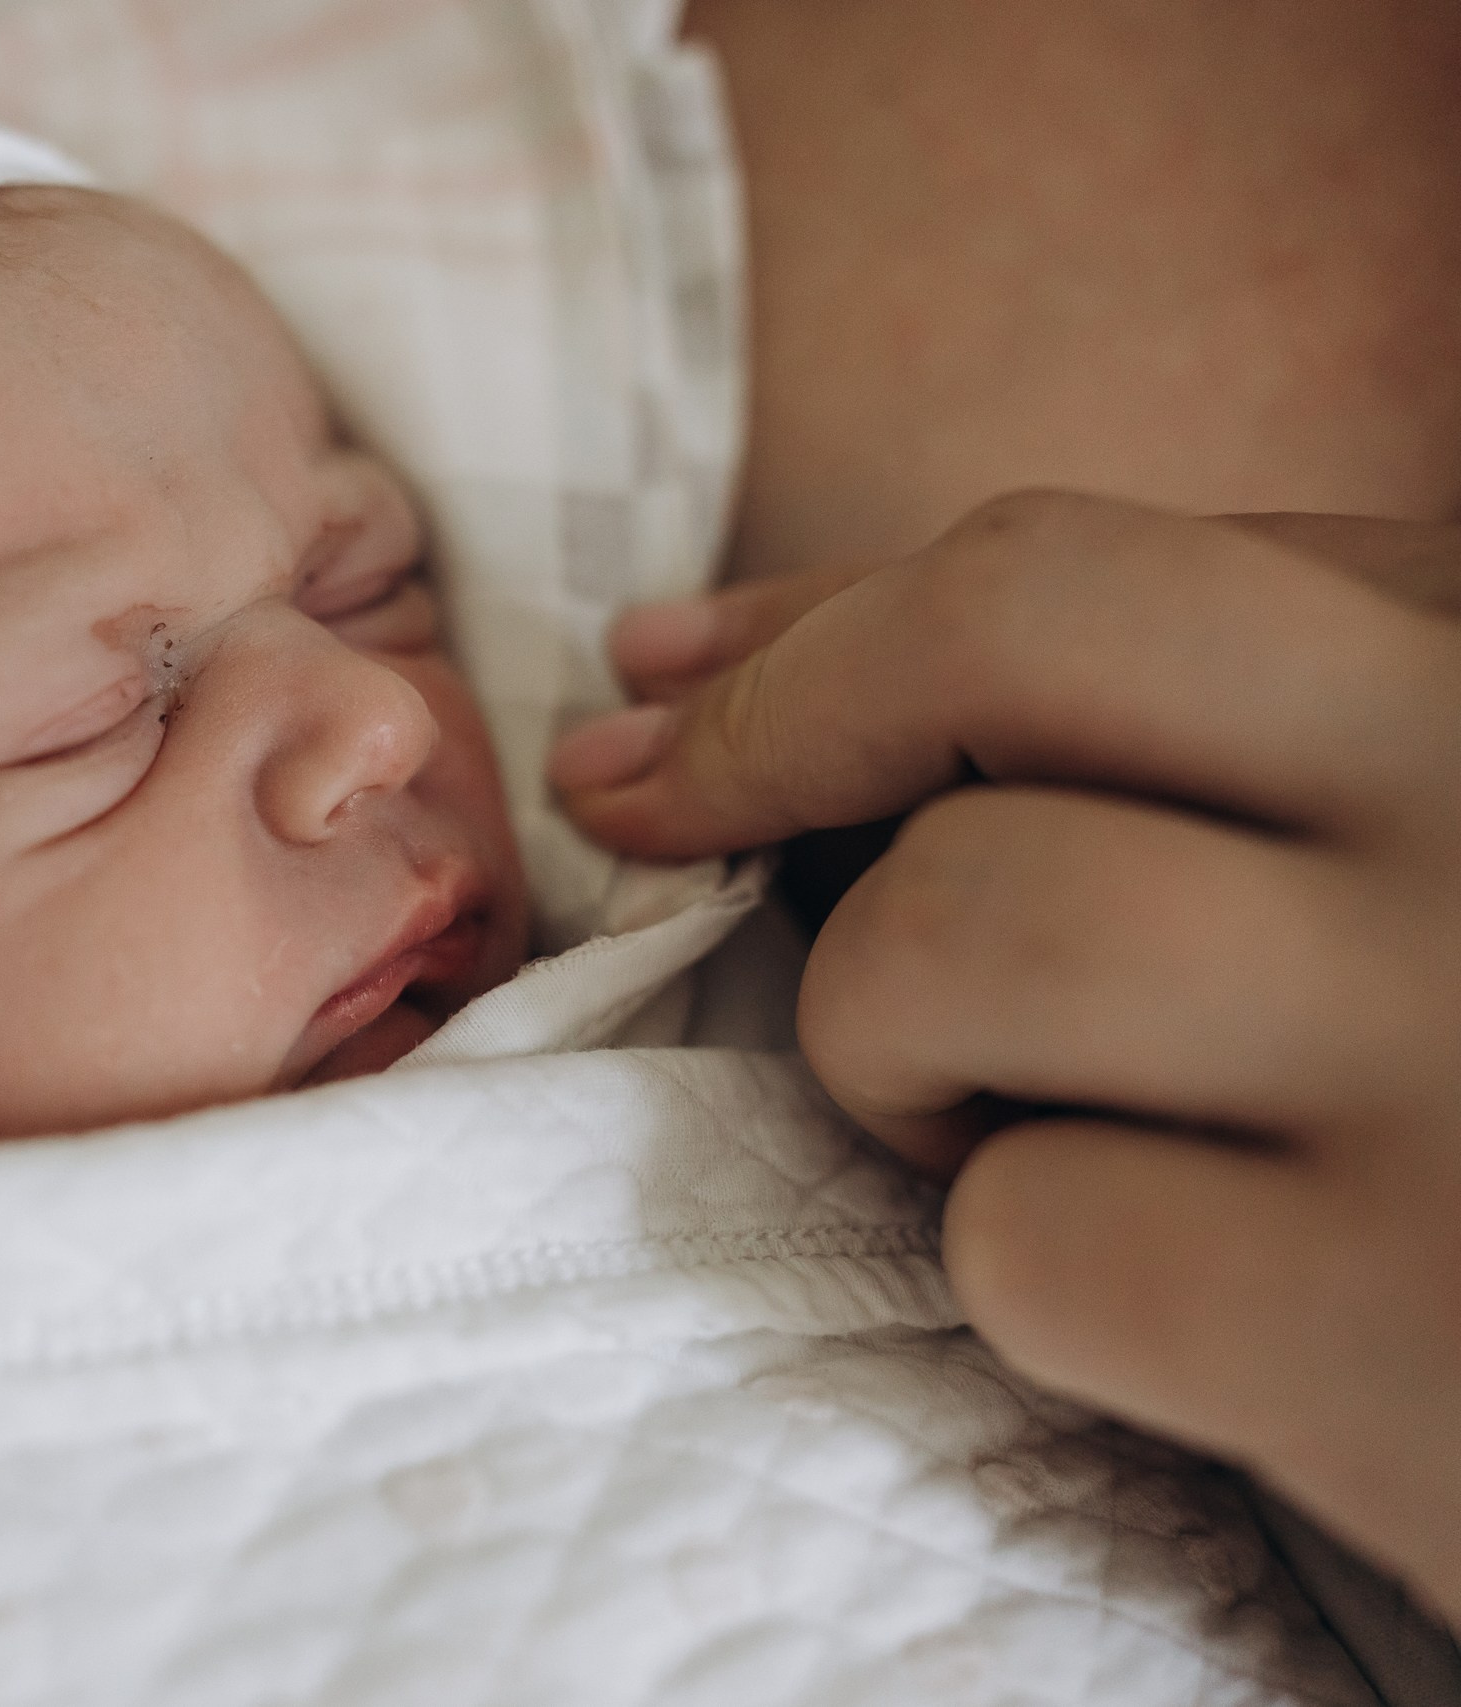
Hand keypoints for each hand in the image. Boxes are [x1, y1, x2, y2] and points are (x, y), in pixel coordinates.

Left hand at [550, 491, 1460, 1619]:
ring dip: (897, 1043)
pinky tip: (1177, 1312)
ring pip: (956, 924)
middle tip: (670, 822)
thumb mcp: (1383, 842)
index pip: (1085, 560)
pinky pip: (1026, 1226)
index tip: (665, 691)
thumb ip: (1137, 721)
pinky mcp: (1400, 1326)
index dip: (820, 627)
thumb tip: (669, 666)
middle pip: (1007, 623)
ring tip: (1014, 1123)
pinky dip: (1031, 1270)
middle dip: (789, 727)